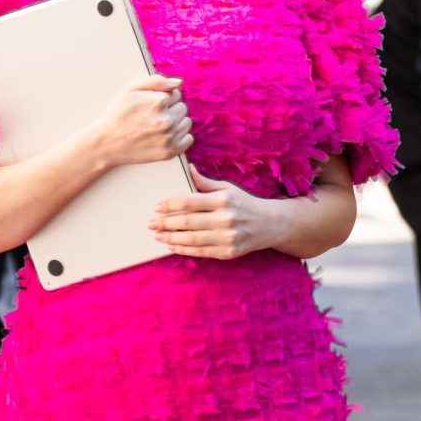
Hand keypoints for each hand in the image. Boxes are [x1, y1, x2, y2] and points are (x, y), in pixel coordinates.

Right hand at [97, 75, 192, 168]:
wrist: (107, 143)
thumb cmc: (117, 114)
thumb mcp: (130, 89)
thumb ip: (156, 81)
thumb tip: (179, 83)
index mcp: (159, 101)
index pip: (176, 94)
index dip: (163, 98)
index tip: (150, 105)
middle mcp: (167, 120)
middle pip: (182, 108)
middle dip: (170, 110)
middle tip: (151, 117)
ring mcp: (169, 138)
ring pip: (186, 123)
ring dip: (176, 123)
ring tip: (156, 126)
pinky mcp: (169, 152)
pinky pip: (188, 139)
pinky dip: (179, 137)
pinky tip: (164, 136)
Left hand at [149, 164, 265, 259]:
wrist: (270, 224)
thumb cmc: (245, 203)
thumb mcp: (228, 188)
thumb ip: (206, 182)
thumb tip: (188, 168)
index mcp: (223, 200)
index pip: (189, 202)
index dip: (169, 204)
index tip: (156, 207)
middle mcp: (226, 219)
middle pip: (187, 221)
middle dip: (165, 223)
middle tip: (150, 223)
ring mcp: (227, 237)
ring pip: (192, 239)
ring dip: (170, 238)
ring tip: (157, 235)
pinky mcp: (228, 252)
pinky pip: (201, 252)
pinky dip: (183, 249)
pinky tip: (171, 246)